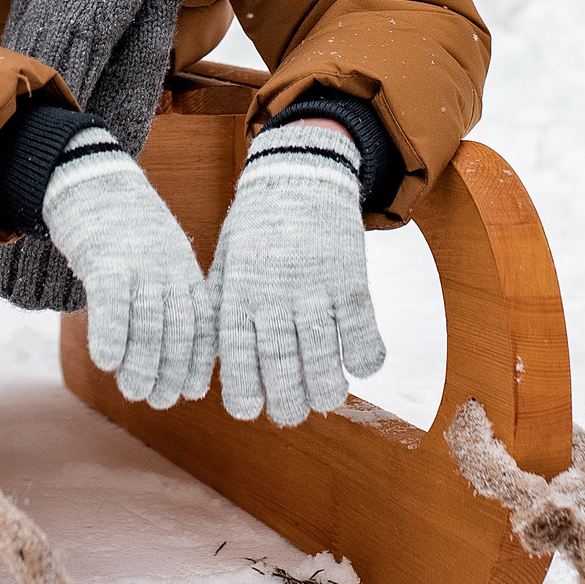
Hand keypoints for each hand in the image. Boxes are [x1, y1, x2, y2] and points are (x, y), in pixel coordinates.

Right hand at [39, 129, 215, 408]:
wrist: (91, 177)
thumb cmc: (124, 228)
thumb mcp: (158, 257)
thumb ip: (168, 296)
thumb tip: (170, 351)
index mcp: (184, 269)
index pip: (201, 322)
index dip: (198, 360)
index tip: (193, 392)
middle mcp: (167, 267)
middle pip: (178, 327)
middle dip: (172, 370)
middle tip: (160, 402)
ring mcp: (138, 261)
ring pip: (148, 320)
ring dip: (142, 363)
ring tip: (135, 392)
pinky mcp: (104, 256)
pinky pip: (112, 301)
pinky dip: (112, 334)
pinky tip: (106, 362)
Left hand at [210, 119, 385, 425]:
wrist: (300, 172)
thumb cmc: (257, 226)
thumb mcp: (226, 263)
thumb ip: (222, 309)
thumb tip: (219, 363)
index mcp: (239, 294)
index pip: (238, 361)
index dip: (245, 397)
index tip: (251, 409)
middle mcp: (276, 295)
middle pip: (283, 370)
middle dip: (289, 404)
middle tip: (294, 411)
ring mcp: (316, 288)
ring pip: (324, 360)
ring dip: (326, 390)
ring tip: (324, 396)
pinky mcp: (351, 279)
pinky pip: (363, 333)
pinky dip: (365, 359)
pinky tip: (360, 365)